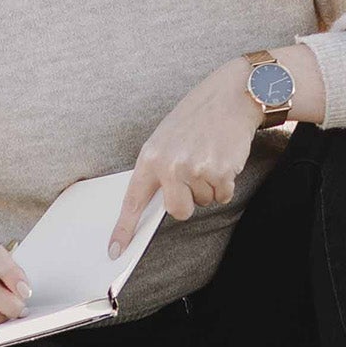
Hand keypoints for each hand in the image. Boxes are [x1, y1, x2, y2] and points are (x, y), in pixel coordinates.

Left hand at [118, 60, 270, 251]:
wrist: (231, 95)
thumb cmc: (197, 117)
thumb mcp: (166, 138)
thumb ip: (159, 168)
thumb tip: (158, 202)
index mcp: (151, 157)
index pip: (133, 200)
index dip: (124, 228)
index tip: (115, 251)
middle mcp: (170, 165)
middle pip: (178, 210)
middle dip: (189, 201)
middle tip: (194, 176)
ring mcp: (196, 169)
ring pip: (204, 201)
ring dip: (211, 186)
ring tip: (211, 157)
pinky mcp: (221, 171)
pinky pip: (223, 194)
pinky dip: (227, 182)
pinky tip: (225, 158)